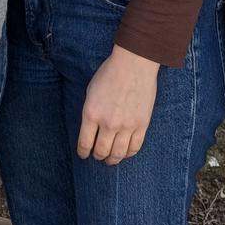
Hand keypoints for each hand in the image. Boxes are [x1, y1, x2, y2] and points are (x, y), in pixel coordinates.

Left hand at [77, 45, 159, 163]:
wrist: (134, 64)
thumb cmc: (110, 74)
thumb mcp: (91, 92)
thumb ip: (90, 112)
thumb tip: (92, 129)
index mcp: (91, 114)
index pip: (85, 143)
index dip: (83, 152)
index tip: (84, 154)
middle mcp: (108, 124)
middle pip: (101, 151)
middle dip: (98, 156)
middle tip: (98, 156)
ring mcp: (126, 126)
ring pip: (118, 153)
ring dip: (113, 159)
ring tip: (111, 160)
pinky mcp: (142, 125)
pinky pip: (135, 147)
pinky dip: (129, 153)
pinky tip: (125, 153)